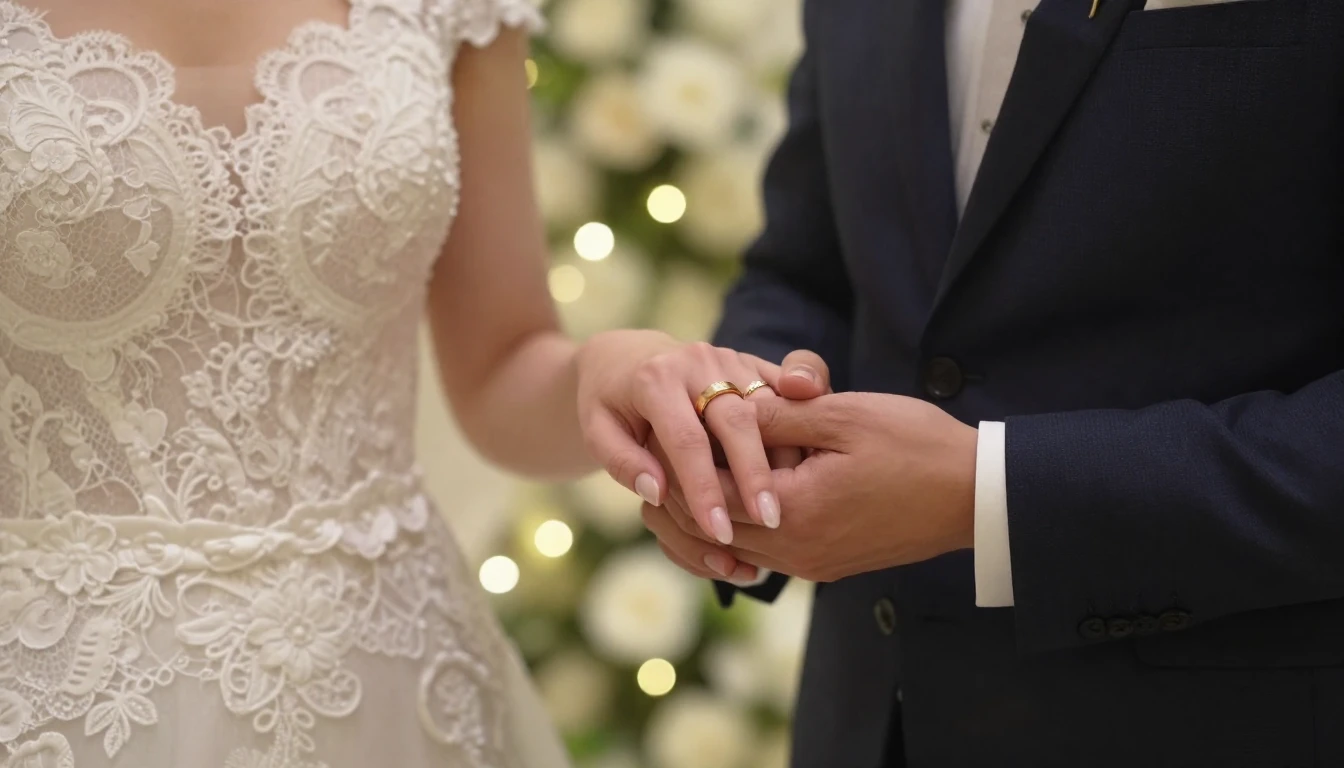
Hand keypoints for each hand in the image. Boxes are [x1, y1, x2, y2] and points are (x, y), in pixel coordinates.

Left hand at [576, 330, 785, 543]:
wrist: (628, 356)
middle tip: (769, 521)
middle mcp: (698, 362)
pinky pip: (783, 397)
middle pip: (738, 419)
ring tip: (793, 504)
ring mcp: (730, 359)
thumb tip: (656, 492)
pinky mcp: (752, 363)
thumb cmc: (610, 403)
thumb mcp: (597, 430)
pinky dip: (798, 433)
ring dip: (785, 457)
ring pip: (770, 407)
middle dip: (756, 473)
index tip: (718, 532)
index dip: (703, 489)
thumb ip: (622, 461)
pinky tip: (805, 475)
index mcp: (655, 379)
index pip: (686, 440)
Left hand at [644, 392, 978, 582]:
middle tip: (653, 454)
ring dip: (706, 510)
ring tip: (683, 470)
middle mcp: (795, 551)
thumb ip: (777, 413)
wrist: (977, 495)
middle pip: (707, 531)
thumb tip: (725, 407)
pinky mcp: (827, 563)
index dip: (676, 462)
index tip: (657, 429)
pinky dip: (739, 523)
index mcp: (792, 514)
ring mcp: (812, 563)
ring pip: (731, 545)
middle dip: (677, 493)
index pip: (706, 496)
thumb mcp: (843, 415)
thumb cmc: (916, 446)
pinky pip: (763, 550)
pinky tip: (736, 489)